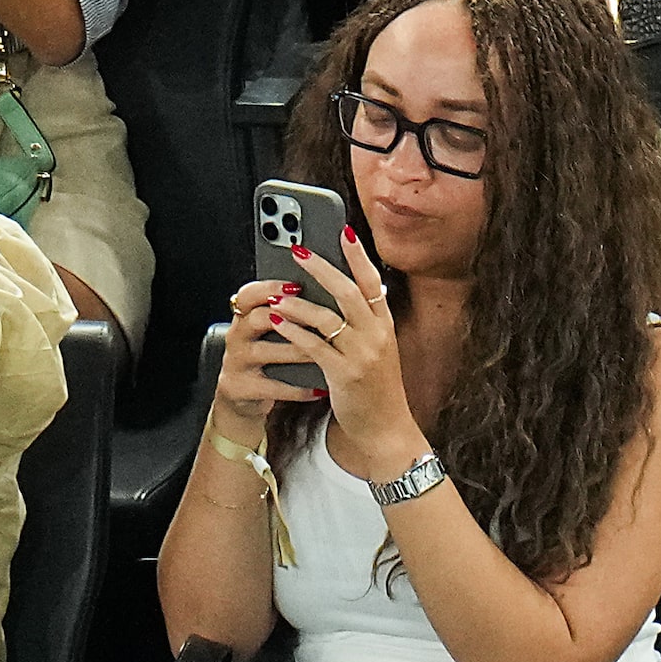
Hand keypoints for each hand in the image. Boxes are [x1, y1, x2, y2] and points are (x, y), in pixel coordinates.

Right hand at [211, 277, 326, 422]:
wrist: (241, 396)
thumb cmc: (265, 356)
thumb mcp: (268, 332)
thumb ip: (287, 313)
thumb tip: (326, 293)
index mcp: (244, 316)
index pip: (249, 294)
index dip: (271, 287)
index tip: (297, 286)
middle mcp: (237, 336)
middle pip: (257, 318)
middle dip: (289, 316)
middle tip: (318, 318)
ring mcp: (236, 363)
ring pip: (266, 352)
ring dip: (297, 351)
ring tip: (326, 352)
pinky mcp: (240, 388)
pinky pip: (272, 387)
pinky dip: (298, 389)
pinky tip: (320, 389)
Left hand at [266, 226, 422, 481]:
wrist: (385, 429)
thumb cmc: (376, 388)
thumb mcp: (378, 350)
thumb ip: (364, 322)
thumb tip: (340, 291)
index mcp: (385, 325)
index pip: (373, 282)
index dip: (358, 256)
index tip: (344, 231)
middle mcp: (376, 335)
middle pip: (347, 291)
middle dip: (321, 268)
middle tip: (297, 251)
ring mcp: (362, 355)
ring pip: (326, 317)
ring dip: (297, 302)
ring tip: (275, 293)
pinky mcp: (344, 374)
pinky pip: (314, 346)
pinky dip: (293, 331)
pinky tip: (277, 322)